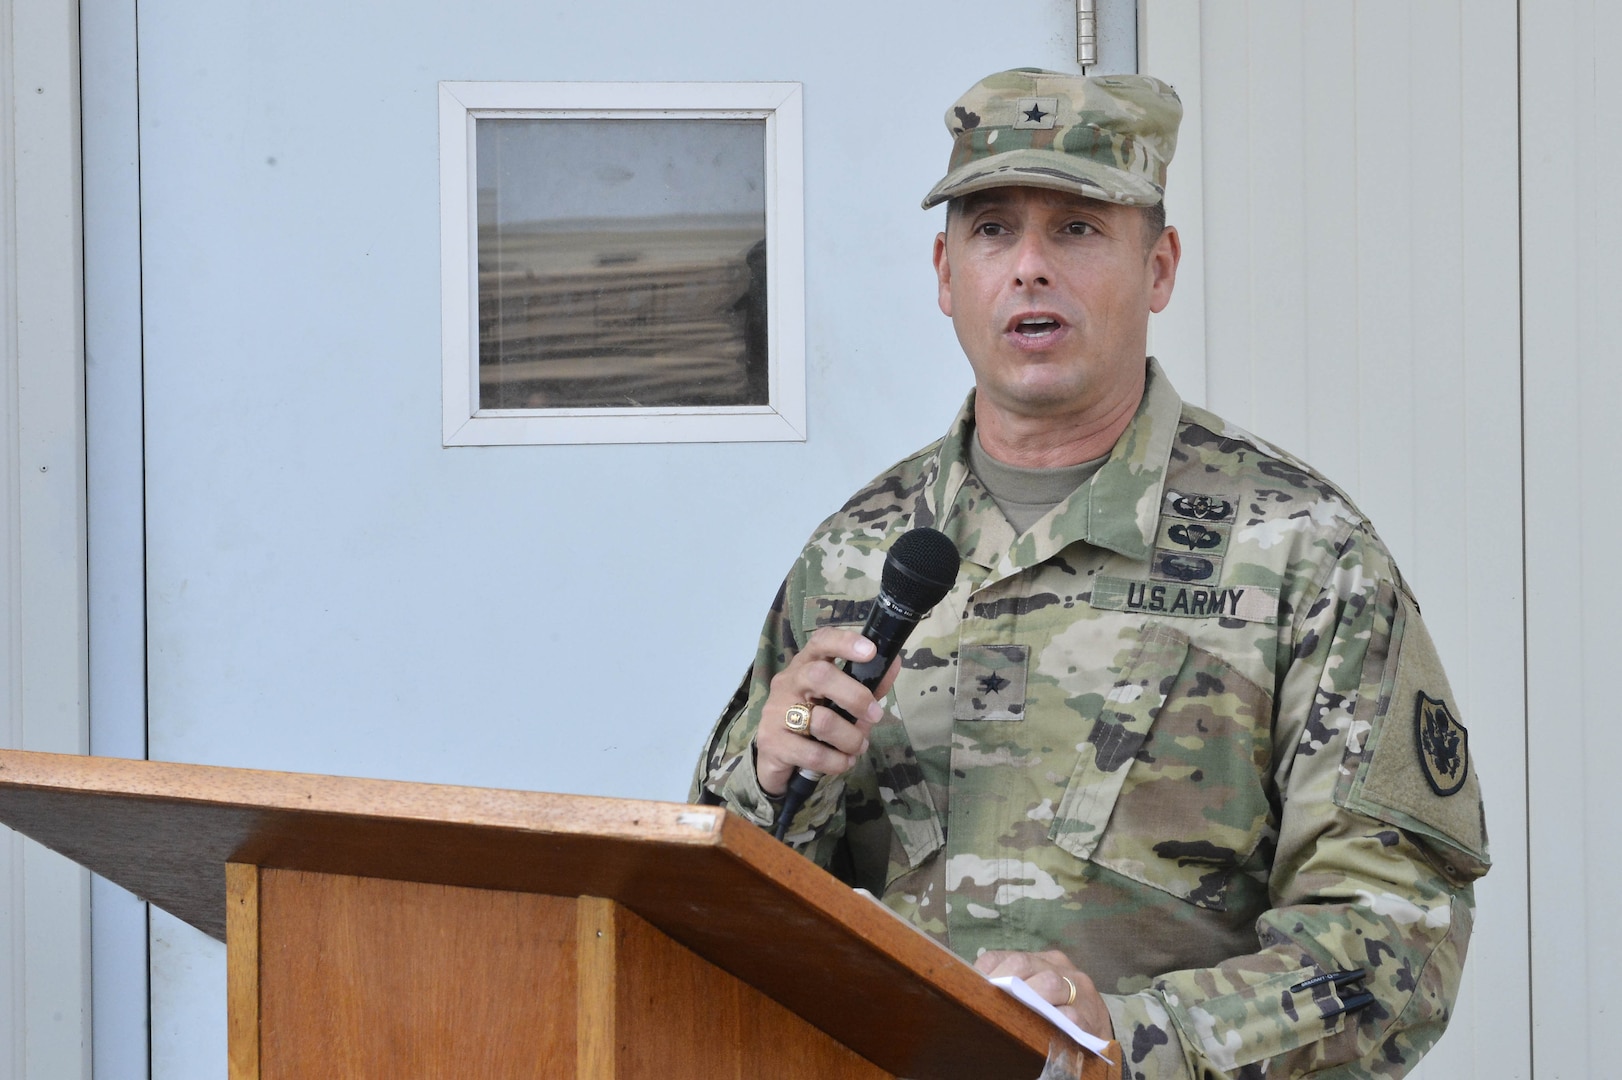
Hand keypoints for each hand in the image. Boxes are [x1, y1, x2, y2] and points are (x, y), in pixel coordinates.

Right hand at [754, 627, 900, 795]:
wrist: (775, 757)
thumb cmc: (813, 721)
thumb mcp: (840, 701)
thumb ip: (867, 684)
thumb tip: (893, 662)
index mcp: (805, 665)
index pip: (820, 642)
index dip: (845, 642)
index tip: (871, 651)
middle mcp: (788, 683)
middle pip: (819, 676)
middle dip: (856, 697)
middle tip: (876, 715)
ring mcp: (775, 712)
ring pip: (821, 721)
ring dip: (850, 738)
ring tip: (858, 747)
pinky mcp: (772, 742)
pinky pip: (814, 754)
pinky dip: (837, 762)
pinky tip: (843, 762)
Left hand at [974, 949, 1113, 1042]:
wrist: (1097, 1025)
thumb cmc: (1056, 1008)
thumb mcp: (1035, 990)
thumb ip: (1011, 986)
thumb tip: (975, 990)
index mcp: (1040, 959)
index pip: (1005, 956)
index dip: (987, 970)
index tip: (973, 987)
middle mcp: (1058, 966)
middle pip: (1023, 964)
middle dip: (1003, 981)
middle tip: (990, 1000)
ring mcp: (1078, 988)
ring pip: (1049, 983)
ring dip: (1027, 997)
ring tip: (1014, 1010)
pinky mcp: (1091, 1014)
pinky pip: (1072, 1015)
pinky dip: (1056, 1020)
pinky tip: (1045, 1027)